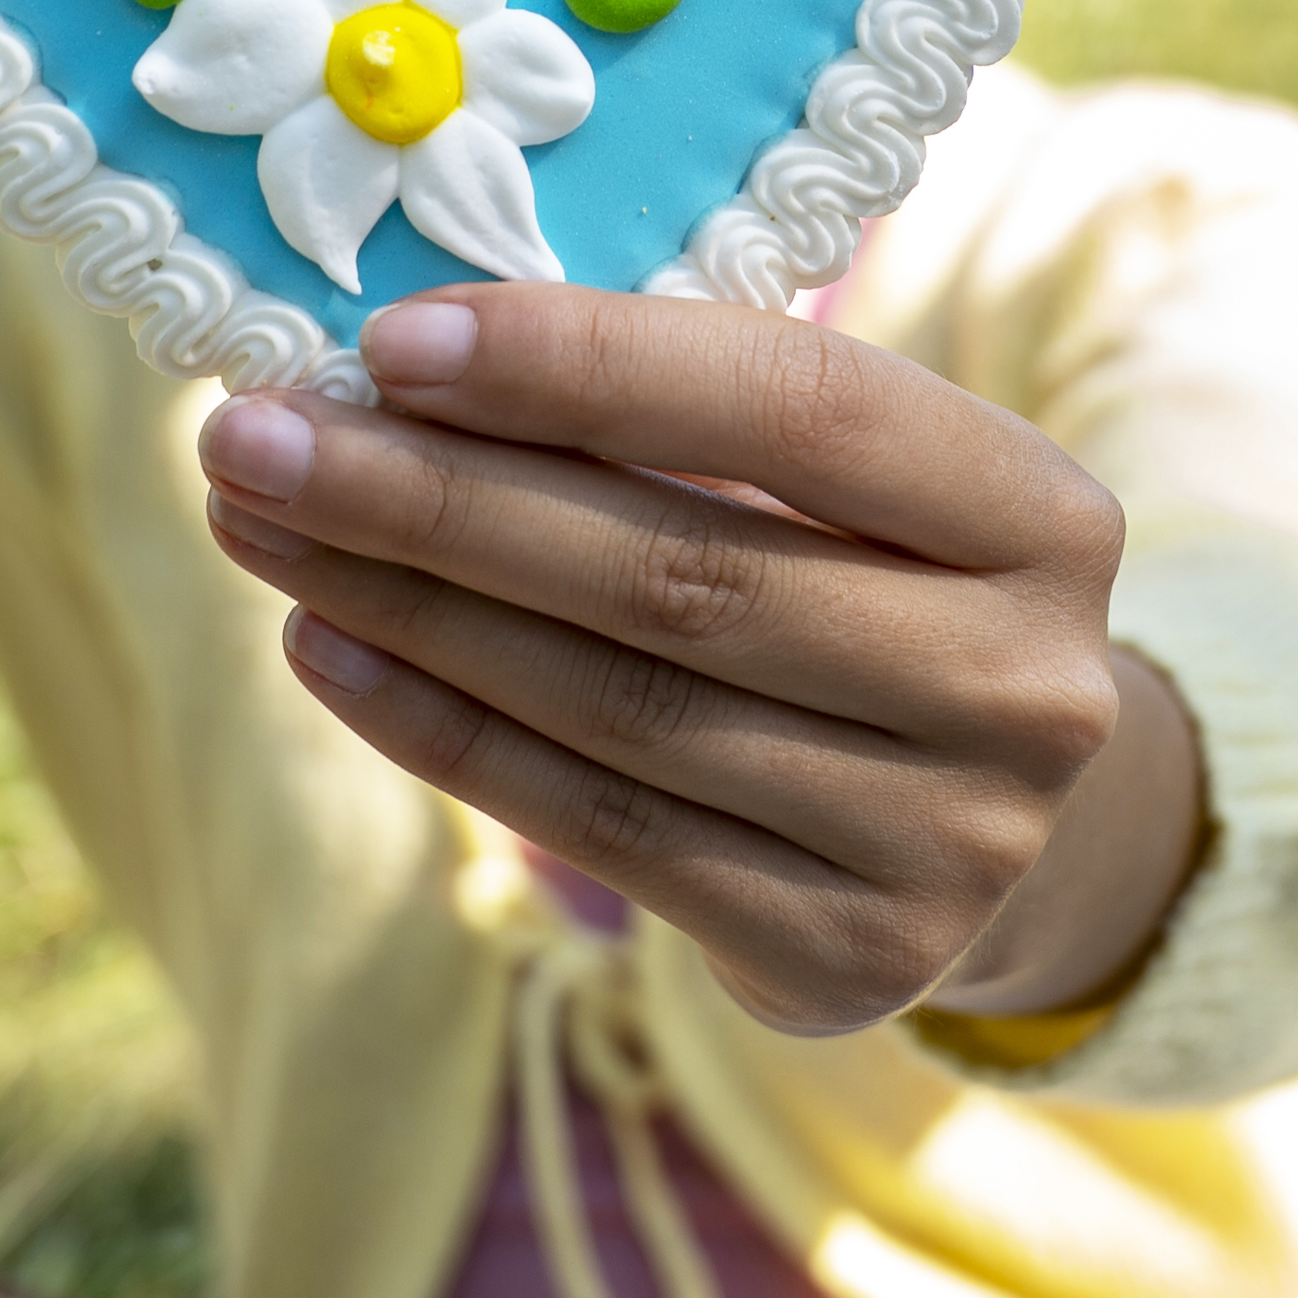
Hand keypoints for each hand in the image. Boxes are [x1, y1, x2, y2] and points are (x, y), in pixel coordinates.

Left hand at [194, 285, 1203, 1040]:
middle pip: (679, 572)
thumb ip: (676, 417)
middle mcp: (1023, 686)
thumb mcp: (835, 486)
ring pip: (618, 706)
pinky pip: (598, 829)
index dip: (589, 365)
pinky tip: (329, 649)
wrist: (996, 824)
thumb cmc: (862, 582)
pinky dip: (442, 733)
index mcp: (1043, 515)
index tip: (392, 340)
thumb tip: (396, 365)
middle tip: (255, 436)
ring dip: (406, 608)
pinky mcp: (846, 957)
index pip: (802, 407)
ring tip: (262, 529)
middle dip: (436, 496)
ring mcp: (946, 842)